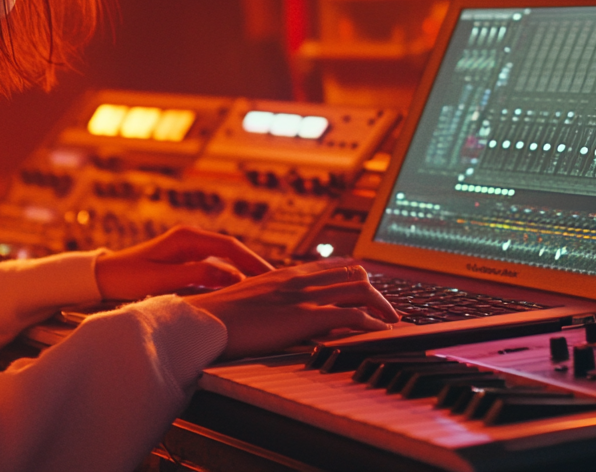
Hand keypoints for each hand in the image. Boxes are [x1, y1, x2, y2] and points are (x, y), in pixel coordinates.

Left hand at [95, 225, 273, 300]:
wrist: (105, 277)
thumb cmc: (129, 277)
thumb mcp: (163, 279)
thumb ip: (197, 276)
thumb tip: (230, 276)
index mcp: (187, 238)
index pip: (230, 247)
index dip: (252, 261)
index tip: (270, 277)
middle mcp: (191, 240)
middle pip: (232, 251)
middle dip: (254, 266)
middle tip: (276, 284)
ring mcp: (189, 250)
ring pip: (225, 261)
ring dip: (243, 273)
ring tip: (263, 290)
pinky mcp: (185, 263)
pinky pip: (214, 269)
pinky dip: (228, 279)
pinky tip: (239, 293)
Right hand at [185, 260, 397, 358]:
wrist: (203, 321)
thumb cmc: (216, 317)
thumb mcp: (244, 302)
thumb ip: (263, 302)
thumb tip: (270, 313)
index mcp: (284, 273)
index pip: (330, 265)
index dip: (354, 273)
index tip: (366, 284)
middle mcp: (299, 279)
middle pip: (352, 273)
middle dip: (375, 290)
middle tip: (386, 307)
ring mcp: (304, 296)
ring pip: (360, 289)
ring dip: (382, 305)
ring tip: (392, 320)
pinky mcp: (306, 317)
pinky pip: (352, 315)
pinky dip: (372, 323)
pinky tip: (380, 331)